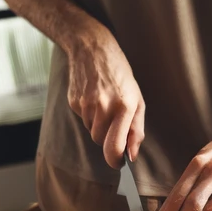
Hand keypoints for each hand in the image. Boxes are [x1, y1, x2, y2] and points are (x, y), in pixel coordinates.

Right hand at [66, 28, 144, 167]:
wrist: (93, 49)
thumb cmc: (121, 75)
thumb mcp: (137, 99)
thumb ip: (136, 130)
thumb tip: (132, 155)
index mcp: (123, 107)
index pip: (114, 148)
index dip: (115, 160)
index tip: (119, 161)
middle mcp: (103, 107)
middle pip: (101, 142)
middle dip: (108, 138)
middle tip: (114, 120)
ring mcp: (86, 104)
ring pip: (91, 131)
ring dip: (99, 125)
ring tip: (105, 104)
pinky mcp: (74, 102)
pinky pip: (83, 119)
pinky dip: (89, 115)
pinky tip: (94, 97)